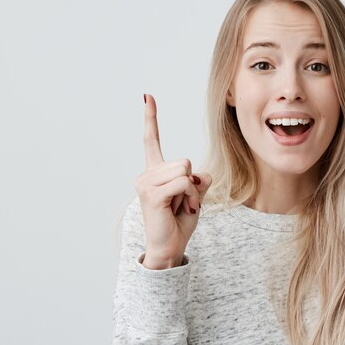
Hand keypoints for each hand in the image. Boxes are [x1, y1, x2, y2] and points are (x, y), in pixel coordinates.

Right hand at [134, 94, 211, 268]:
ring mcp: (146, 184)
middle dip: (192, 183)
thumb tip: (199, 175)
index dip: (151, 118)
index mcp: (155, 172)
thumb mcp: (195, 196)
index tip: (147, 96)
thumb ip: (199, 180)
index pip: (151, 140)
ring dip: (191, 192)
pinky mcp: (151, 195)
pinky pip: (184, 183)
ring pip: (185, 171)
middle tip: (182, 203)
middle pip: (184, 161)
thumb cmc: (180, 221)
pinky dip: (190, 197)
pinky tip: (180, 210)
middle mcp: (146, 175)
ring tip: (180, 207)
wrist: (170, 247)